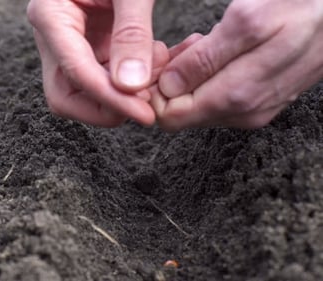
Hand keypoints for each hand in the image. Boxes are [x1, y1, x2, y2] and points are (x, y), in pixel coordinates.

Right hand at [27, 0, 167, 126]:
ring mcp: (69, 45)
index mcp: (50, 15)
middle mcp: (53, 36)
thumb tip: (131, 85)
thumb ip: (131, 32)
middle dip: (108, 107)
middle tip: (148, 99)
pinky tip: (159, 60)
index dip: (111, 99)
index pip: (74, 73)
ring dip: (125, 95)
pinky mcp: (89, 48)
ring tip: (160, 64)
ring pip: (86, 94)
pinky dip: (135, 81)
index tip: (145, 114)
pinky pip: (106, 79)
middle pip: (66, 97)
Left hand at [152, 0, 322, 130]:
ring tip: (202, 41)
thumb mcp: (246, 22)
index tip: (158, 62)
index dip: (155, 91)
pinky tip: (217, 48)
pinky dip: (207, 75)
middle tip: (182, 45)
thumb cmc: (300, 9)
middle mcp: (242, 113)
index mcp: (235, 98)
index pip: (170, 117)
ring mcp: (252, 110)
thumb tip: (168, 88)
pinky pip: (217, 97)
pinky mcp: (259, 102)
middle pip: (181, 113)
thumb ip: (204, 60)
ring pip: (197, 104)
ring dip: (189, 75)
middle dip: (170, 81)